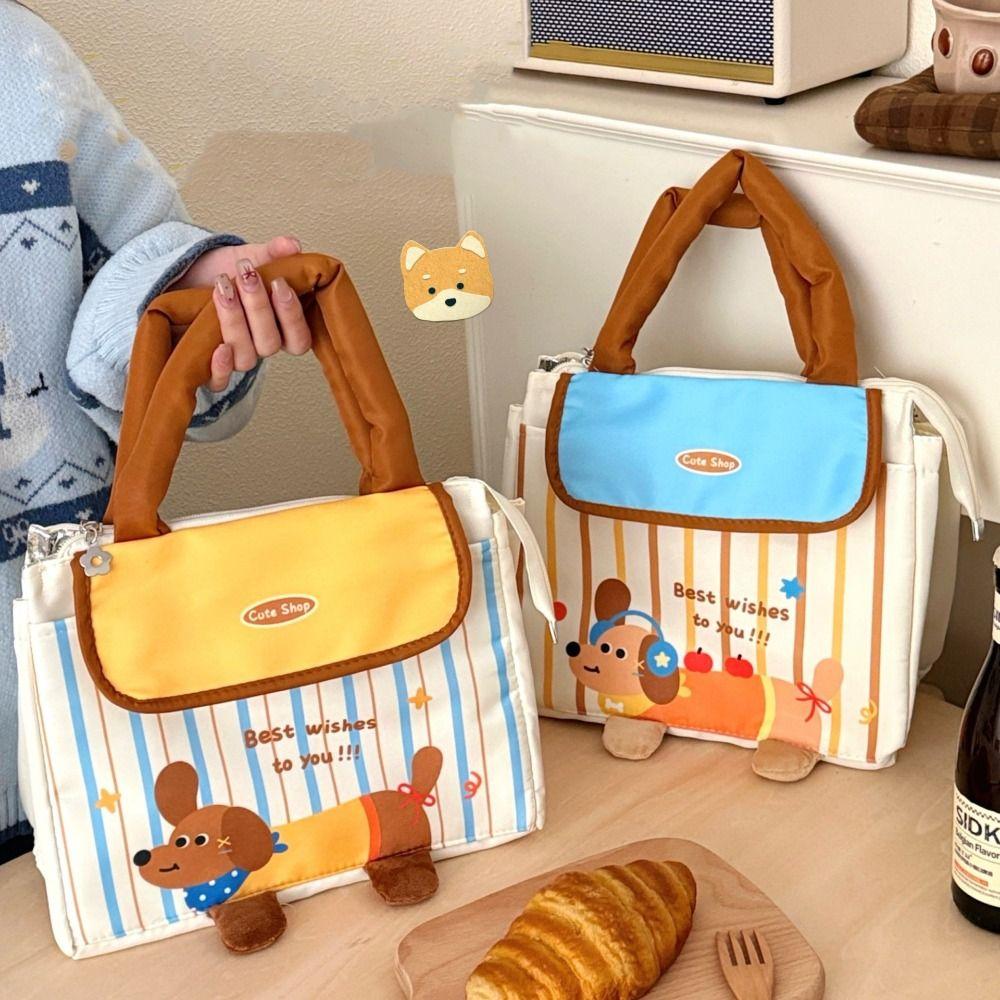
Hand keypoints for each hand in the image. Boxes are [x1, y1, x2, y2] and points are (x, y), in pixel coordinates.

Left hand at [177, 235, 311, 391]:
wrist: (176, 282)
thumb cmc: (216, 275)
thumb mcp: (244, 258)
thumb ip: (270, 253)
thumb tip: (292, 244)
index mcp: (277, 327)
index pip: (298, 338)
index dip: (292, 316)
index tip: (279, 283)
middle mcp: (258, 346)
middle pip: (270, 344)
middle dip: (259, 308)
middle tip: (245, 276)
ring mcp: (234, 358)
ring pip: (246, 357)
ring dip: (236, 323)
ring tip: (222, 289)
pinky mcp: (207, 368)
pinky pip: (220, 381)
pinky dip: (221, 367)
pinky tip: (219, 347)